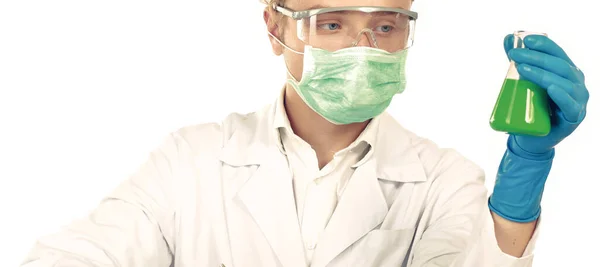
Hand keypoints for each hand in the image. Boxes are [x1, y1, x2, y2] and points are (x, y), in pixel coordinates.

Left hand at [503, 34, 588, 153]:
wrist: (533, 138)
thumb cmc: (532, 107)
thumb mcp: (524, 83)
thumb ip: (520, 61)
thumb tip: (508, 38)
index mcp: (567, 71)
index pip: (558, 53)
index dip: (544, 44)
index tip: (525, 40)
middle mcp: (576, 82)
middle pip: (559, 66)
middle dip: (536, 58)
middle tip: (514, 55)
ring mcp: (578, 100)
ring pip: (564, 83)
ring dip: (542, 74)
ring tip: (522, 69)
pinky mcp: (574, 117)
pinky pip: (570, 105)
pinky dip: (561, 96)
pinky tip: (552, 89)